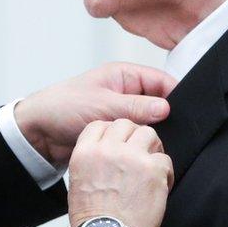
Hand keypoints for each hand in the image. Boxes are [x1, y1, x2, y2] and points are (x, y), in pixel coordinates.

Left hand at [14, 62, 176, 166]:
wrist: (38, 131)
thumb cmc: (63, 107)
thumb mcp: (102, 105)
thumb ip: (136, 107)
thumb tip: (167, 108)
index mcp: (124, 75)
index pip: (161, 80)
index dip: (177, 95)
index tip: (189, 113)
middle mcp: (126, 91)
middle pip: (159, 102)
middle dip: (167, 116)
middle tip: (174, 131)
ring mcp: (122, 111)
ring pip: (150, 121)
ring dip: (152, 131)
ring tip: (159, 142)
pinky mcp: (117, 131)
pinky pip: (137, 135)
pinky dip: (141, 142)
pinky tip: (146, 151)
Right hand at [68, 119, 172, 226]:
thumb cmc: (93, 215)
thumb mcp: (78, 179)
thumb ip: (92, 158)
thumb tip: (106, 150)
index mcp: (86, 152)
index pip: (101, 125)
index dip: (113, 132)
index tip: (120, 142)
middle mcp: (108, 150)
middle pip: (125, 124)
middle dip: (133, 136)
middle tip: (139, 151)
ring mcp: (131, 157)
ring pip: (148, 134)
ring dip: (152, 148)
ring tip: (151, 164)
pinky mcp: (153, 169)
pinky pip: (165, 158)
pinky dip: (165, 171)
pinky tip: (160, 183)